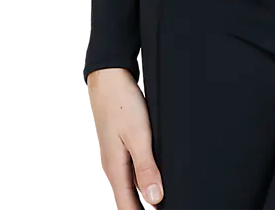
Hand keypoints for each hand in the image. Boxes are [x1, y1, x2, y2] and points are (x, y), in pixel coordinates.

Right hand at [87, 68, 163, 207]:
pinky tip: (155, 176)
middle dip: (145, 208)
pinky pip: (132, 170)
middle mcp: (114, 166)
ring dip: (145, 195)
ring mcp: (116, 155)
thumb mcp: (138, 136)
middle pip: (129, 199)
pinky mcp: (121, 145)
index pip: (127, 208)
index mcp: (115, 169)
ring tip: (161, 200)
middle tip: (164, 209)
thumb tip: (155, 198)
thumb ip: (147, 168)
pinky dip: (144, 178)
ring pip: (131, 184)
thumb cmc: (121, 102)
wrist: (109, 77)